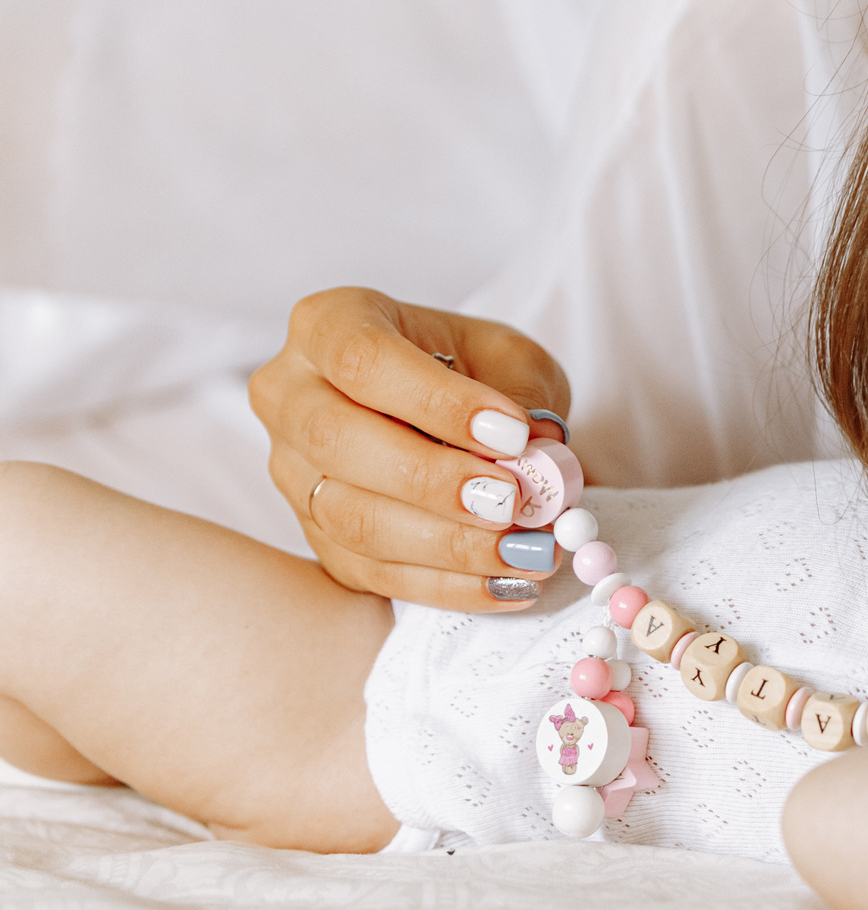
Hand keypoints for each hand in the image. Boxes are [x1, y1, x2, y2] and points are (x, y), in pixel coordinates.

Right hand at [248, 287, 571, 610]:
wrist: (446, 409)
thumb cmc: (472, 369)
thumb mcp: (510, 359)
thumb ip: (522, 396)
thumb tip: (535, 452)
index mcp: (328, 325)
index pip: (365, 360)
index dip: (438, 402)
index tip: (512, 435)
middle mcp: (290, 395)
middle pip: (340, 442)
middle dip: (434, 481)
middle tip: (511, 502)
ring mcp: (292, 471)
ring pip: (351, 517)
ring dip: (447, 544)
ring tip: (524, 551)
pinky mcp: (315, 534)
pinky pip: (371, 571)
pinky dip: (447, 585)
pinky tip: (508, 583)